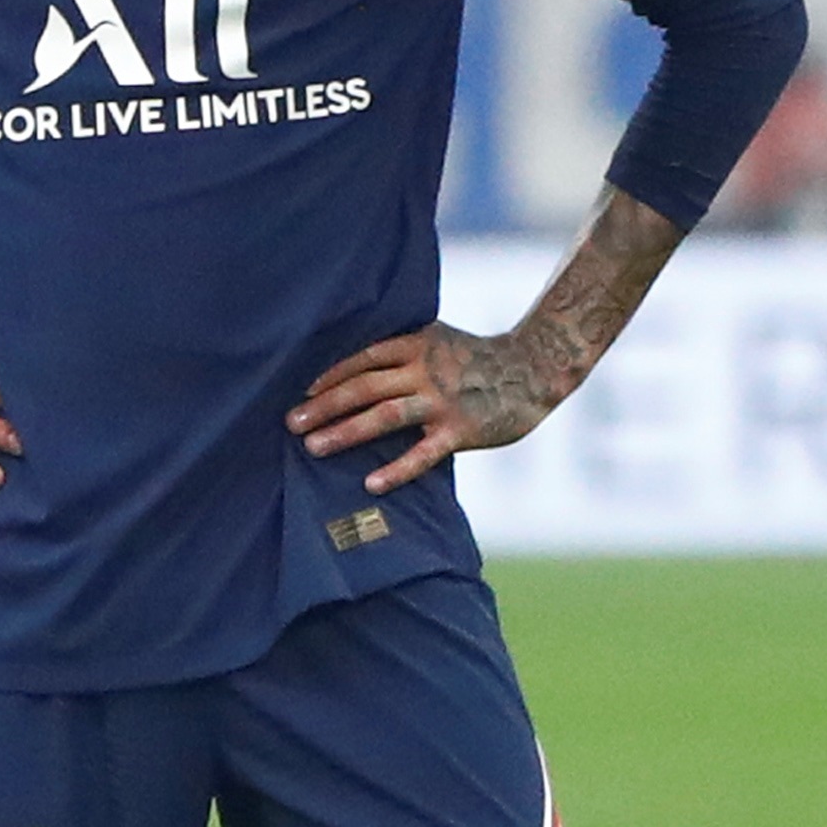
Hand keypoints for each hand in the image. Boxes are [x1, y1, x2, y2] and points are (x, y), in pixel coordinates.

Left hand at [291, 317, 574, 497]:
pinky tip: (371, 484)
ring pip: (384, 415)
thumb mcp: (440, 342)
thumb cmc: (480, 359)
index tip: (303, 393)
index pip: (363, 357)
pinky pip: (422, 454)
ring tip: (313, 447)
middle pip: (364, 387)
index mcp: (417, 344)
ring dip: (345, 432)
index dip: (331, 375)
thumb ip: (405, 354)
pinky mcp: (460, 430)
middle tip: (291, 424)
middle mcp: (425, 370)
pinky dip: (396, 469)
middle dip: (325, 405)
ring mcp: (442, 400)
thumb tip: (358, 374)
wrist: (536, 369)